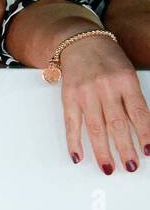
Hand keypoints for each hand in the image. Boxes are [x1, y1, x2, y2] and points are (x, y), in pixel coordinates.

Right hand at [56, 35, 149, 173]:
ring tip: (108, 168)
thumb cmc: (108, 60)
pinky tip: (78, 156)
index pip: (138, 113)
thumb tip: (140, 131)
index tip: (148, 151)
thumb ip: (132, 100)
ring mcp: (85, 93)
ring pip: (94, 128)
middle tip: (130, 166)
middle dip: (124, 148)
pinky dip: (74, 141)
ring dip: (102, 151)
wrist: (80, 42)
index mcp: (125, 81)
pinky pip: (71, 123)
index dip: (144, 134)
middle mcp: (104, 87)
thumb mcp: (127, 74)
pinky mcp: (68, 97)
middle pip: (116, 124)